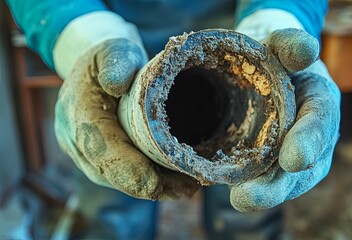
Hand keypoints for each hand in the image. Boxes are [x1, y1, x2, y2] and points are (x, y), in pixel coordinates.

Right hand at [54, 38, 197, 199]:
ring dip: (156, 187)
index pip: (107, 157)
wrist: (95, 69)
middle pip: (117, 177)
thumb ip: (116, 63)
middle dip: (155, 186)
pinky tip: (175, 181)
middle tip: (192, 186)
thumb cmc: (108, 58)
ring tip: (189, 185)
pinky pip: (124, 178)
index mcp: (77, 118)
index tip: (171, 182)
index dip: (139, 174)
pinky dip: (150, 181)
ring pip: (122, 182)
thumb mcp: (113, 50)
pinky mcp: (100, 160)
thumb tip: (117, 85)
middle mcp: (77, 144)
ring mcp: (87, 155)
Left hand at [230, 29, 340, 211]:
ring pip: (285, 181)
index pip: (320, 123)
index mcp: (321, 103)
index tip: (293, 160)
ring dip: (264, 193)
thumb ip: (291, 45)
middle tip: (252, 196)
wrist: (264, 70)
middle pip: (304, 167)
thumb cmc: (273, 58)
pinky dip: (252, 187)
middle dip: (279, 184)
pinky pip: (266, 179)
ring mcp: (293, 153)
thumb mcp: (281, 45)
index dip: (308, 141)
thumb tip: (305, 51)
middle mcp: (314, 135)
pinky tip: (234, 193)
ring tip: (241, 200)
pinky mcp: (273, 163)